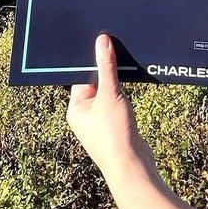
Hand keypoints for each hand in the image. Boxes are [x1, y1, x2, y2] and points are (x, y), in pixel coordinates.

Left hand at [67, 33, 151, 180]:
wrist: (132, 167)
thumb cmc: (114, 135)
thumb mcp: (110, 94)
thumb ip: (106, 67)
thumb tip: (101, 41)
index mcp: (75, 109)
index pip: (82, 76)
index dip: (94, 61)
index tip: (104, 43)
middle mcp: (84, 116)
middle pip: (96, 84)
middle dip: (107, 72)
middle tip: (118, 52)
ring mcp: (100, 123)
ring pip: (108, 94)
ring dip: (117, 84)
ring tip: (127, 71)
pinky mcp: (115, 127)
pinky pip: (117, 104)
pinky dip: (124, 96)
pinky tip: (132, 89)